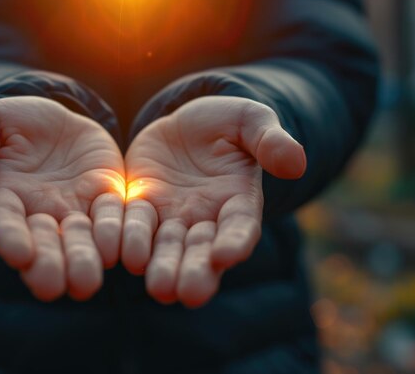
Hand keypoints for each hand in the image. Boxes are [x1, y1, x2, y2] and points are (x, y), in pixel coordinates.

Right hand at [0, 97, 124, 301]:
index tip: (19, 254)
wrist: (59, 123)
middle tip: (52, 287)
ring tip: (87, 281)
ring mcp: (76, 211)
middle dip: (49, 266)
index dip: (10, 239)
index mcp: (7, 199)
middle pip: (45, 246)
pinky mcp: (107, 200)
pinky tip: (123, 249)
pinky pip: (115, 218)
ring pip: (82, 242)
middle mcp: (42, 215)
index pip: (5, 224)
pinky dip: (117, 233)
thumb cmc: (16, 123)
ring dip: (84, 261)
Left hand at [123, 96, 305, 307]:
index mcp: (238, 201)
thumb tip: (296, 162)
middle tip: (187, 294)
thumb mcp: (249, 120)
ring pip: (166, 247)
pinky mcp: (141, 208)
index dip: (235, 242)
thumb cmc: (224, 123)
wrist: (182, 125)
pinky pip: (133, 225)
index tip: (226, 255)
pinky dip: (128, 240)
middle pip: (201, 250)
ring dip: (162, 267)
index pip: (240, 226)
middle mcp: (205, 219)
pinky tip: (118, 255)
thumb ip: (269, 139)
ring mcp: (171, 217)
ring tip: (158, 288)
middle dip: (196, 272)